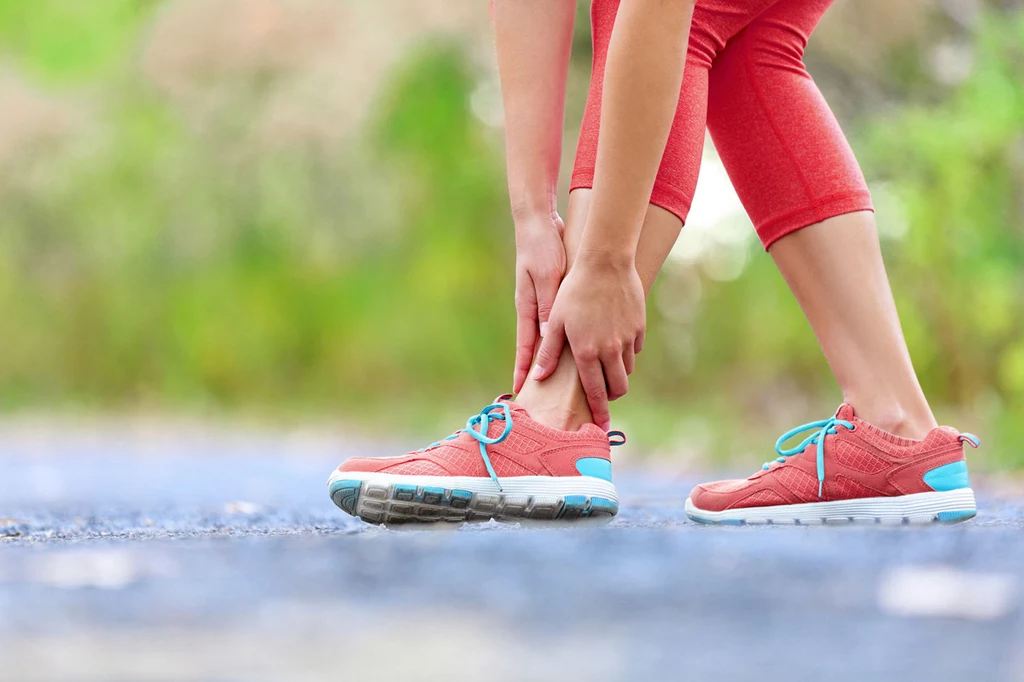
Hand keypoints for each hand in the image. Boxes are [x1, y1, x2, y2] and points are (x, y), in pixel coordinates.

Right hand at [512, 211, 566, 393]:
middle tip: (541, 394)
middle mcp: (534, 309)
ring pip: (550, 338)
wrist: (539, 224)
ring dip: (553, 358)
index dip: (523, 369)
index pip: (526, 346)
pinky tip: (575, 345)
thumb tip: (548, 335)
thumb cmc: (541, 247)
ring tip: (561, 380)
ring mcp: (542, 303)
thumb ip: (549, 305)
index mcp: (529, 307)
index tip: (520, 391)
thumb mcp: (547, 277)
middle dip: (537, 371)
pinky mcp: (553, 295)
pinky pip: (559, 322)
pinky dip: (564, 337)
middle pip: (537, 348)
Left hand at [532, 250, 644, 429]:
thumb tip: (538, 377)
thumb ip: (549, 352)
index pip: (595, 393)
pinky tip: (614, 341)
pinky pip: (634, 349)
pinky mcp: (638, 327)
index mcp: (587, 352)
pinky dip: (626, 352)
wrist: (604, 262)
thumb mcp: (555, 321)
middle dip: (610, 396)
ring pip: (627, 370)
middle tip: (601, 394)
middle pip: (618, 388)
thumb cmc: (573, 290)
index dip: (599, 412)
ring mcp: (627, 339)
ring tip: (604, 365)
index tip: (602, 427)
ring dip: (617, 374)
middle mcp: (610, 350)